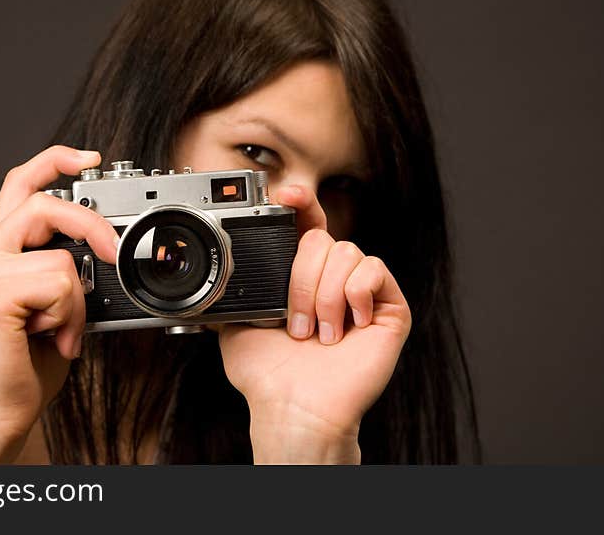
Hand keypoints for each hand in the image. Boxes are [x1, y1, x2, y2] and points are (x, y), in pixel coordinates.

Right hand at [0, 145, 118, 458]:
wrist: (2, 408)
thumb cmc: (28, 358)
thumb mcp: (54, 300)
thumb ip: (63, 265)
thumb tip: (104, 244)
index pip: (20, 184)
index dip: (55, 160)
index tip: (90, 158)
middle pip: (43, 203)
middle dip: (90, 225)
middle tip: (114, 253)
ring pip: (61, 255)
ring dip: (75, 299)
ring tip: (59, 328)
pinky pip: (59, 283)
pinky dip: (69, 315)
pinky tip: (48, 338)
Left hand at [218, 184, 410, 462]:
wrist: (294, 406)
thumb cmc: (267, 375)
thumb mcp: (237, 320)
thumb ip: (234, 287)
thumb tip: (214, 266)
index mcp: (301, 276)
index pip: (306, 224)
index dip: (300, 203)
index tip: (285, 195)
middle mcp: (332, 279)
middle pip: (322, 237)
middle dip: (300, 279)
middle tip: (295, 323)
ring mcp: (362, 291)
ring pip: (345, 252)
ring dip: (323, 295)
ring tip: (319, 333)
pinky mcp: (389, 306)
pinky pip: (373, 269)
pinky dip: (353, 295)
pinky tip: (348, 326)